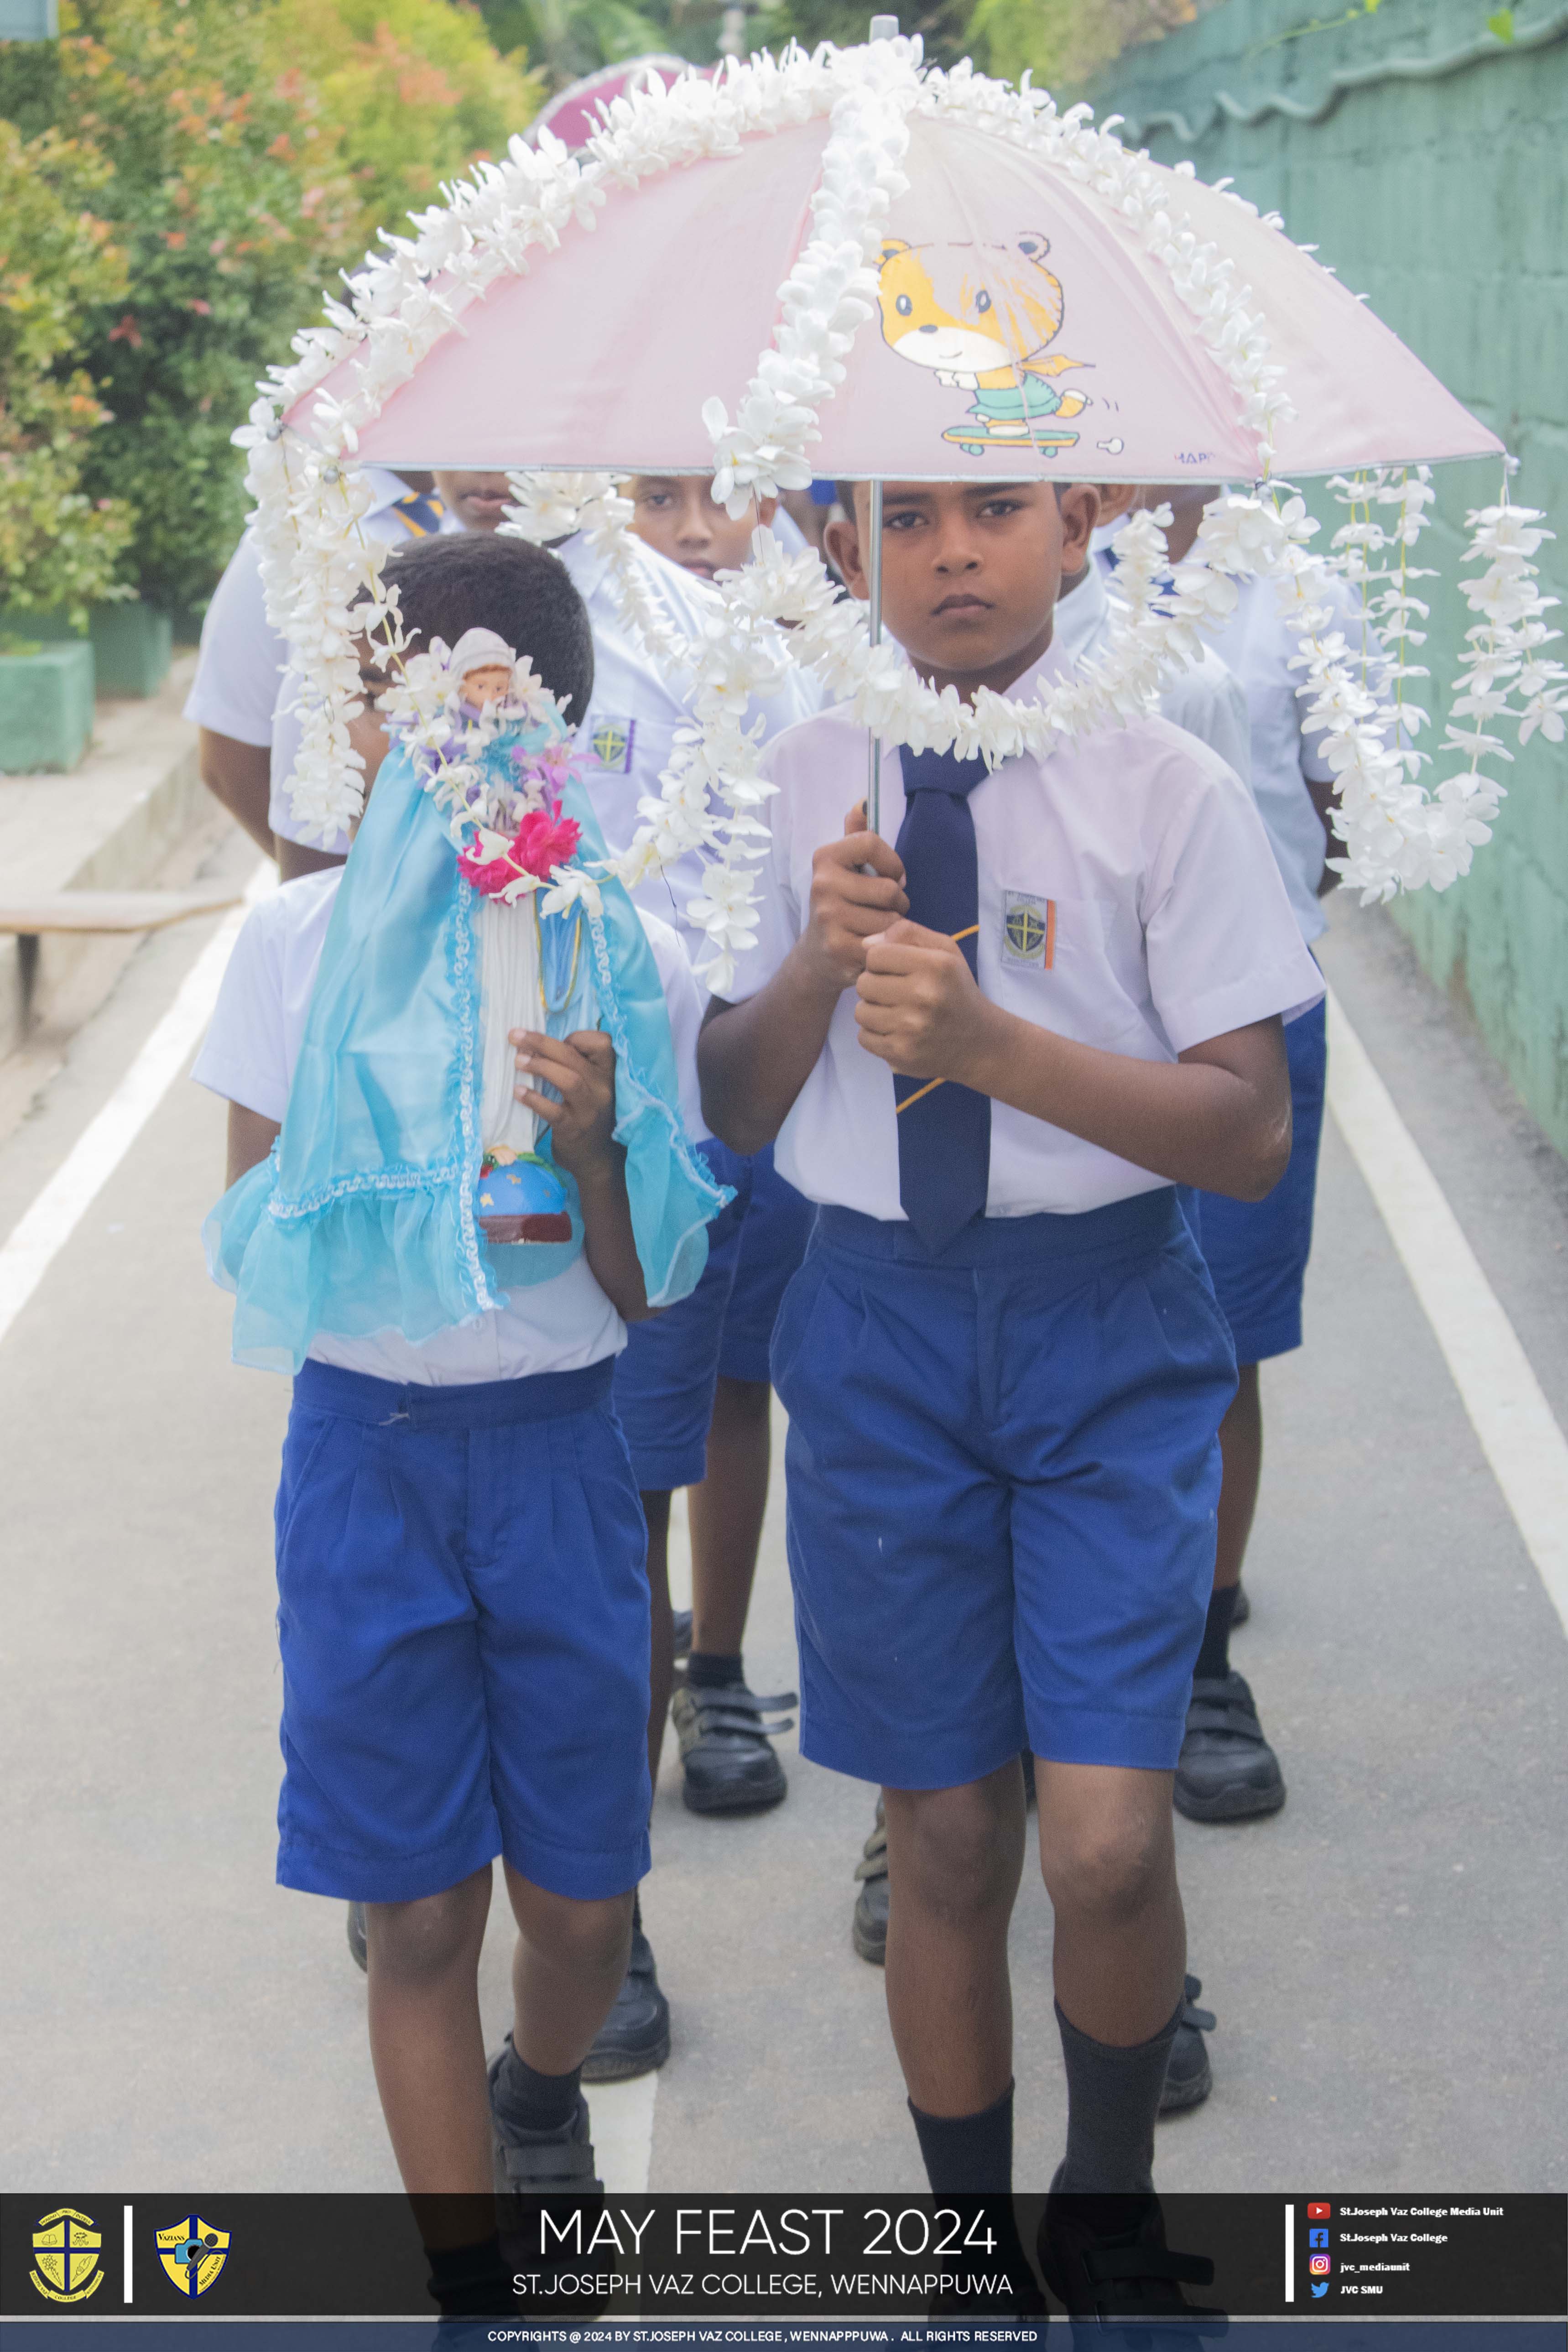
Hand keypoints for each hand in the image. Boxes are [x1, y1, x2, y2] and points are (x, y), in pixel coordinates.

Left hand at [511, 1027, 618, 1178]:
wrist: (597, 1159)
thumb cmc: (588, 1115)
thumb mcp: (592, 1088)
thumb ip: (576, 1066)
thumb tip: (534, 1046)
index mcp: (608, 1074)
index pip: (602, 1043)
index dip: (576, 1037)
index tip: (556, 1042)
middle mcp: (603, 1089)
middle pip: (574, 1057)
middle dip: (542, 1043)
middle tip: (515, 1036)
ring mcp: (590, 1110)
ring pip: (569, 1080)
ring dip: (540, 1067)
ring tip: (517, 1061)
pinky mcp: (575, 1129)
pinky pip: (554, 1111)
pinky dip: (534, 1099)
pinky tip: (518, 1092)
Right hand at [800, 813, 908, 991]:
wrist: (817, 956)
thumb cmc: (841, 905)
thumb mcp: (845, 869)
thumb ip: (856, 837)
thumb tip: (862, 802)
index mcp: (825, 858)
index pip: (871, 843)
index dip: (893, 862)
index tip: (893, 877)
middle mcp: (822, 885)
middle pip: (888, 888)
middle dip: (897, 902)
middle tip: (885, 910)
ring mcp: (829, 917)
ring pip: (890, 918)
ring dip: (893, 925)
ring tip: (879, 927)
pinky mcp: (839, 947)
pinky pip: (885, 941)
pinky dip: (886, 945)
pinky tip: (874, 945)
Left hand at [853, 920, 1001, 1081]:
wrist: (979, 1043)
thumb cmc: (956, 990)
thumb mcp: (945, 951)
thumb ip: (908, 934)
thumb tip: (866, 943)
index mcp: (935, 965)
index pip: (875, 955)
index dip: (881, 962)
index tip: (897, 972)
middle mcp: (924, 996)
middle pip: (864, 983)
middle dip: (876, 987)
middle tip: (897, 995)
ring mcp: (911, 1028)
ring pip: (860, 1012)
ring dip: (873, 1012)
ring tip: (897, 1014)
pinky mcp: (901, 1053)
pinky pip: (864, 1037)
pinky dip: (876, 1035)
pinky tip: (897, 1032)